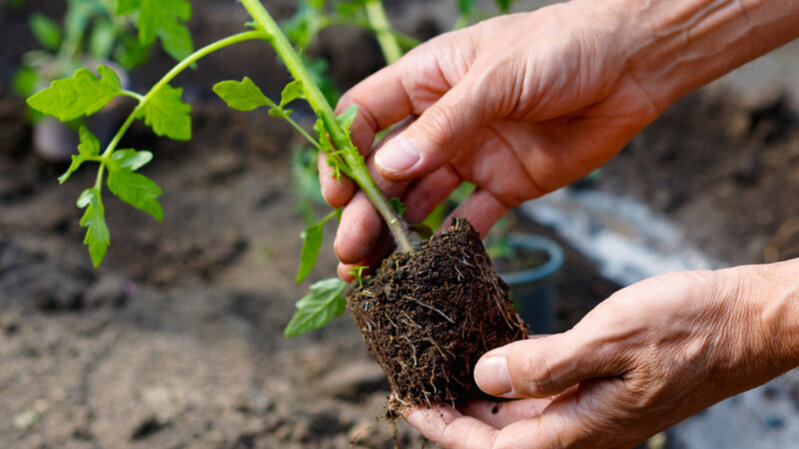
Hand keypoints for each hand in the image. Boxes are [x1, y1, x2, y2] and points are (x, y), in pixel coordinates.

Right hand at [321, 1, 663, 278]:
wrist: (635, 65)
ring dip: (397, 231)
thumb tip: (387, 168)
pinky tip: (432, 264)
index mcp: (429, 80)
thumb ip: (444, 124)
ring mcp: (474, 154)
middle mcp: (443, 121)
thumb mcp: (498, 77)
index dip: (344, 152)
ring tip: (378, 269)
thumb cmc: (564, 47)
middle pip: (387, 168)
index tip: (337, 191)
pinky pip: (472, 218)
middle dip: (365, 208)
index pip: (366, 116)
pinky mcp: (507, 184)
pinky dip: (451, 241)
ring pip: (421, 199)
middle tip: (350, 249)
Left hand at [404, 265, 798, 448]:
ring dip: (480, 398)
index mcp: (582, 428)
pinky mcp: (603, 389)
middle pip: (500, 436)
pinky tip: (496, 357)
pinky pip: (545, 395)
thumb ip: (544, 365)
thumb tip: (482, 378)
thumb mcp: (610, 339)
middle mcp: (584, 428)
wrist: (746, 321)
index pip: (493, 447)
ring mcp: (595, 411)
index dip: (445, 427)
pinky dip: (513, 381)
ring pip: (520, 417)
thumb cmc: (689, 328)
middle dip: (455, 414)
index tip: (408, 403)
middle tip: (418, 382)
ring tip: (445, 370)